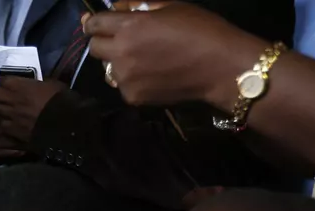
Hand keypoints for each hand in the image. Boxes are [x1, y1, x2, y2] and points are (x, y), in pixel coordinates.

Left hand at [0, 76, 66, 162]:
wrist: (63, 123)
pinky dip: (2, 124)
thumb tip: (33, 86)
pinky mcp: (10, 129)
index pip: (0, 80)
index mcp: (18, 84)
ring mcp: (8, 115)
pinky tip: (7, 125)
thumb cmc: (59, 99)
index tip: (0, 84)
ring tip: (2, 111)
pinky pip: (0, 125)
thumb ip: (36, 84)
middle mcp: (9, 98)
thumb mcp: (50, 84)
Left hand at [85, 2, 264, 107]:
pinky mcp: (132, 97)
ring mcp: (125, 78)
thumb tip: (116, 7)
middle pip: (95, 48)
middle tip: (122, 41)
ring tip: (140, 60)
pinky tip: (150, 76)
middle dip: (104, 42)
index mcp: (129, 27)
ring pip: (107, 69)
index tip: (96, 23)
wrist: (222, 67)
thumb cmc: (201, 30)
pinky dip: (131, 80)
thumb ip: (138, 6)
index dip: (93, 22)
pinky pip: (122, 85)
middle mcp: (120, 53)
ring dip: (117, 62)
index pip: (94, 24)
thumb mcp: (171, 7)